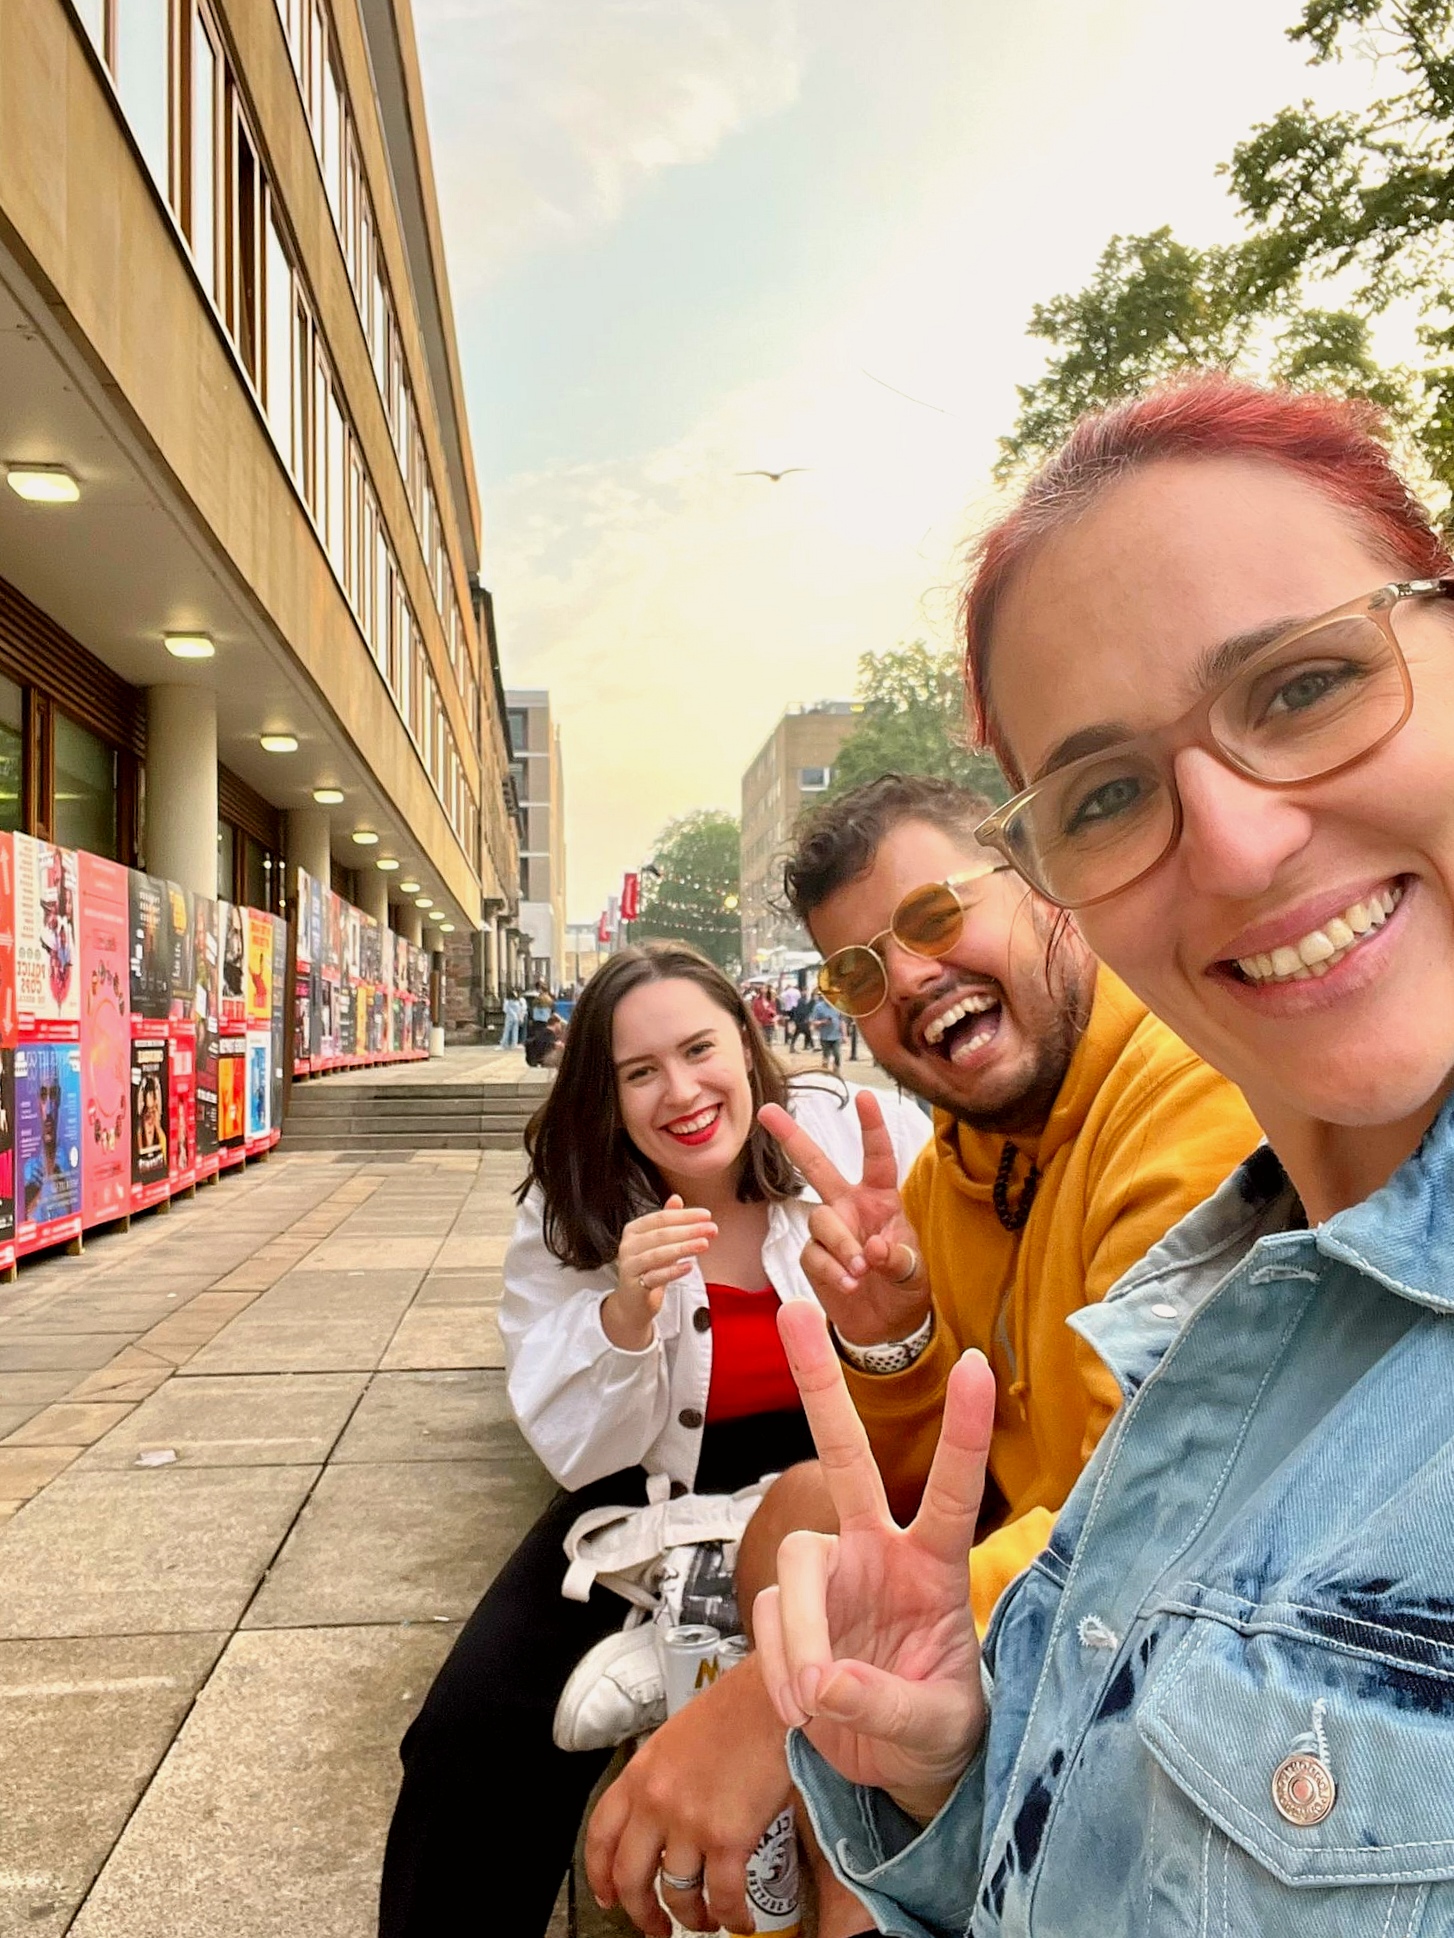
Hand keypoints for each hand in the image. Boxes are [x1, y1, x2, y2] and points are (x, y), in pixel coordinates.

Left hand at [585, 1655, 789, 1934]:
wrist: (777, 1696)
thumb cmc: (737, 1710)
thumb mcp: (678, 1738)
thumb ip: (663, 1778)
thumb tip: (667, 1819)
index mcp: (641, 1773)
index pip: (601, 1834)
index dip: (599, 1873)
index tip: (607, 1895)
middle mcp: (656, 1802)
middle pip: (631, 1876)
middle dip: (641, 1912)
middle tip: (656, 1928)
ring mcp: (689, 1822)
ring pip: (678, 1894)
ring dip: (692, 1918)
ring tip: (706, 1921)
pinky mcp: (728, 1838)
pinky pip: (723, 1896)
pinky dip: (732, 1918)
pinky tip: (741, 1921)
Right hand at [603, 1197, 716, 1350]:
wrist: (632, 1303)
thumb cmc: (648, 1270)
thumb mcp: (659, 1244)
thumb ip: (667, 1222)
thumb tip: (676, 1198)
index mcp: (634, 1230)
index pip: (661, 1218)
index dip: (685, 1215)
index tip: (707, 1215)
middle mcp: (628, 1246)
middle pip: (661, 1234)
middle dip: (689, 1230)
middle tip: (711, 1229)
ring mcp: (629, 1266)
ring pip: (658, 1254)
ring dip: (684, 1248)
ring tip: (704, 1244)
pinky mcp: (634, 1286)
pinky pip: (655, 1276)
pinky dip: (673, 1271)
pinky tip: (689, 1266)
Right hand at [753, 1303, 994, 1820]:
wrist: (893, 1767)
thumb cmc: (937, 1729)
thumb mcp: (934, 1729)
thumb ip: (882, 1705)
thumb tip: (823, 1685)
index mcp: (933, 1565)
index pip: (952, 1491)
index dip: (962, 1432)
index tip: (974, 1366)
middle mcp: (877, 1550)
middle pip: (844, 1454)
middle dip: (818, 1381)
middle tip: (793, 1307)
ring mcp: (831, 1574)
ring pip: (795, 1567)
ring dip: (801, 1638)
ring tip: (817, 1701)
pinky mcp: (790, 1609)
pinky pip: (768, 1621)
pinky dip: (783, 1668)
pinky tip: (806, 1704)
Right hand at [759, 1091, 928, 1345]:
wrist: (886, 1326)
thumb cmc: (904, 1287)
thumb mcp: (913, 1272)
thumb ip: (897, 1259)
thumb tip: (872, 1250)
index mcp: (880, 1199)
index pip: (877, 1158)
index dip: (872, 1127)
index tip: (865, 1096)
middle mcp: (849, 1207)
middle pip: (816, 1165)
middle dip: (791, 1137)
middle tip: (767, 1111)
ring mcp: (829, 1230)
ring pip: (820, 1220)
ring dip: (840, 1244)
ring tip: (859, 1271)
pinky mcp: (813, 1257)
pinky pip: (813, 1254)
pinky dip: (831, 1269)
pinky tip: (848, 1283)